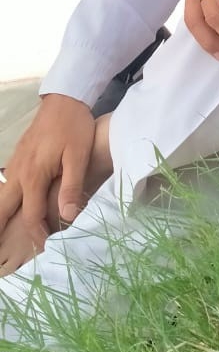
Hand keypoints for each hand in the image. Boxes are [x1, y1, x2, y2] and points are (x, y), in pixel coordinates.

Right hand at [0, 95, 94, 246]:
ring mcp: (16, 164)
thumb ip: (71, 186)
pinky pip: (7, 186)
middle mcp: (18, 173)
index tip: (46, 249)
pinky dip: (6, 201)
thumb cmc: (74, 127)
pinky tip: (11, 207)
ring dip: (1, 216)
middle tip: (0, 253)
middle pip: (2, 209)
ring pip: (2, 197)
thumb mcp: (78, 156)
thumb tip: (67, 217)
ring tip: (2, 234)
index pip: (31, 216)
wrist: (64, 99)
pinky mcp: (18, 157)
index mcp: (33, 176)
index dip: (38, 235)